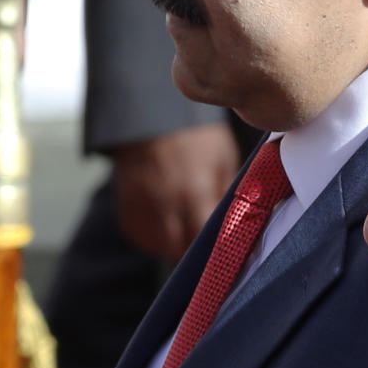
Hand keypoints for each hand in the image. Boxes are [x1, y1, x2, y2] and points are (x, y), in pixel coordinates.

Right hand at [112, 123, 240, 264]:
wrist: (154, 116)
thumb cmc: (197, 138)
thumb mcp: (224, 159)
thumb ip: (229, 196)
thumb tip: (240, 224)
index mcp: (195, 191)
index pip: (204, 238)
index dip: (216, 250)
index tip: (225, 251)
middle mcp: (166, 202)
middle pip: (180, 249)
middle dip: (195, 251)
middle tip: (207, 247)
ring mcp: (142, 205)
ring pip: (159, 246)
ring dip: (175, 247)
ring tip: (188, 235)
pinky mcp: (127, 204)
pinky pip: (141, 235)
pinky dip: (154, 237)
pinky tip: (168, 226)